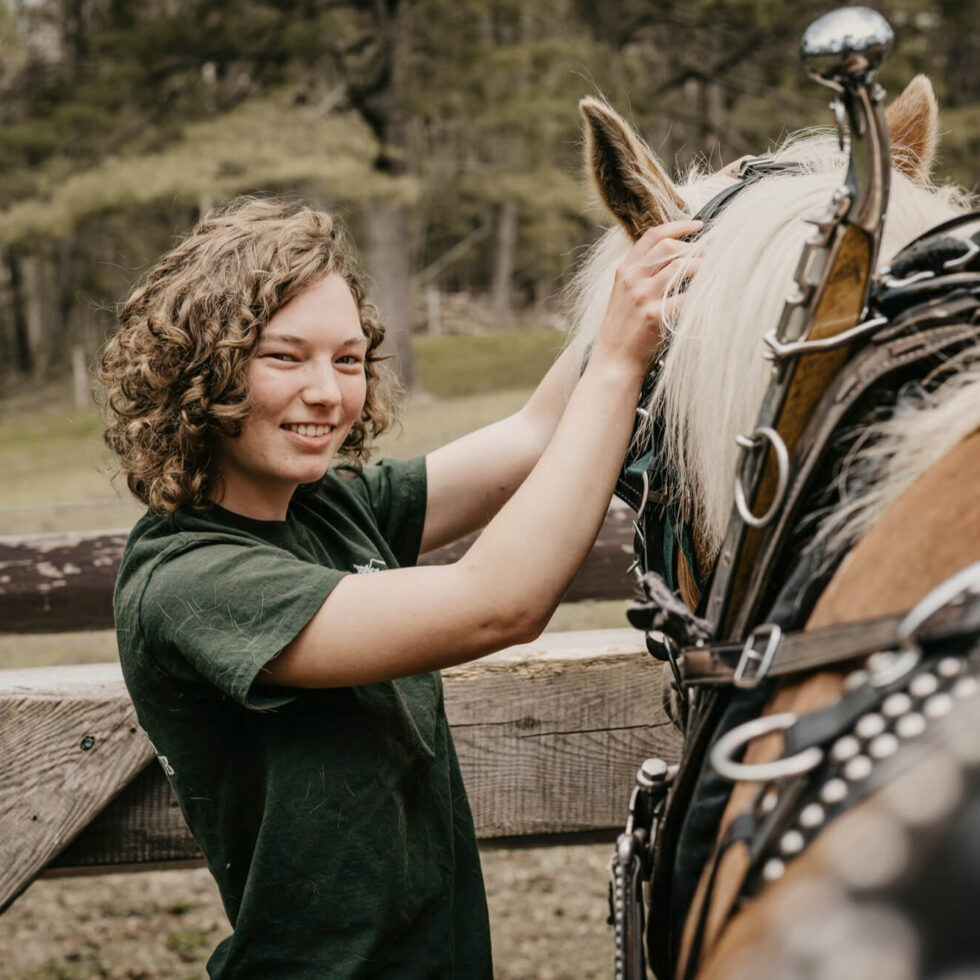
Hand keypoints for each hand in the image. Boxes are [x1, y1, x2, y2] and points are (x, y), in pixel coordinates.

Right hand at [594, 219, 702, 371]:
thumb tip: (675, 256)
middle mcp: (632, 280)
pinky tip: (711, 295)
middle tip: (714, 252)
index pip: (653, 236)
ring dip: (703, 267)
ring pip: (682, 267)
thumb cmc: (623, 330)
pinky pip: (687, 297)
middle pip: (670, 247)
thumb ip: (642, 274)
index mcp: (624, 271)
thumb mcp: (623, 295)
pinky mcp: (655, 316)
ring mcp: (643, 297)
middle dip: (696, 247)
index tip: (698, 226)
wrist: (613, 361)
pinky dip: (702, 293)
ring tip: (715, 272)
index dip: (678, 226)